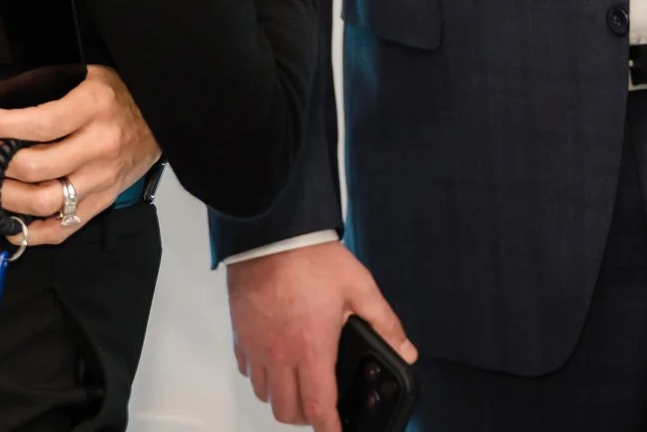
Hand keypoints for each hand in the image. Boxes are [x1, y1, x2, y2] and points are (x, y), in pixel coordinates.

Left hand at [0, 65, 158, 246]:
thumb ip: (45, 86)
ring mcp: (101, 180)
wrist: (165, 117)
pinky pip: (61, 228)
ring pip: (42, 201)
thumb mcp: (86, 74)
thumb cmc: (120, 93)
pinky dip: (29, 230)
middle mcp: (98, 148)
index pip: (35, 125)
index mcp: (93, 109)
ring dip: (1, 192)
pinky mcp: (102, 202)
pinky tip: (6, 217)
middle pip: (32, 166)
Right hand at [226, 241, 415, 430]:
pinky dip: (262, 376)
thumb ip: (384, 322)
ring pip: (264, 395)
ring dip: (283, 398)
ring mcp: (257, 346)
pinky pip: (248, 371)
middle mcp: (281, 355)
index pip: (318, 407)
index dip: (329, 428)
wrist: (272, 233)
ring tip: (300, 384)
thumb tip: (405, 350)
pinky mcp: (241, 334)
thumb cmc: (311, 258)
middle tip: (322, 407)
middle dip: (306, 417)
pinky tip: (276, 361)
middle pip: (287, 410)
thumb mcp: (360, 287)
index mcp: (312, 348)